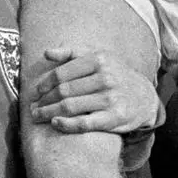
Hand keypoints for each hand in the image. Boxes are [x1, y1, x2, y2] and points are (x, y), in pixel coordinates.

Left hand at [29, 47, 161, 134]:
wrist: (144, 96)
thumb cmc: (115, 75)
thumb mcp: (99, 57)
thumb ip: (72, 53)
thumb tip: (46, 53)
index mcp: (99, 60)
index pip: (63, 73)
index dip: (45, 84)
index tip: (36, 92)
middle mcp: (106, 77)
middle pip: (64, 91)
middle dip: (44, 100)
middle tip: (33, 108)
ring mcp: (111, 98)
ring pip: (71, 107)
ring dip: (49, 113)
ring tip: (37, 117)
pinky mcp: (114, 118)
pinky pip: (84, 123)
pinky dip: (66, 124)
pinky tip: (55, 123)